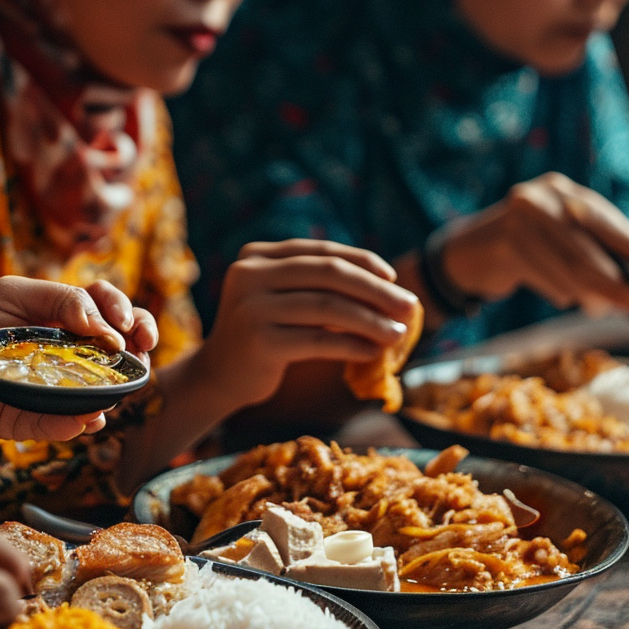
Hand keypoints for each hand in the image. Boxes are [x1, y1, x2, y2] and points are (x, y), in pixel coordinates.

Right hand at [199, 238, 419, 410]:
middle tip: (409, 307)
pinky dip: (352, 345)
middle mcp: (251, 273)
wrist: (219, 376)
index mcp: (258, 255)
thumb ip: (320, 286)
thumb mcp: (286, 300)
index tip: (393, 278)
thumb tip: (389, 289)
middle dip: (376, 291)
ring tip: (398, 335)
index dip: (363, 262)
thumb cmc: (265, 335)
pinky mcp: (258, 341)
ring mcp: (252, 306)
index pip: (322, 252)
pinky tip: (373, 352)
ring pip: (328, 307)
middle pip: (329, 275)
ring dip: (371, 321)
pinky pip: (318, 340)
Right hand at [441, 173, 628, 316]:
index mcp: (562, 191)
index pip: (607, 221)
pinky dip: (559, 292)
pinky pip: (544, 277)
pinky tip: (564, 297)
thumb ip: (591, 250)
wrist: (466, 253)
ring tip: (601, 308)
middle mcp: (541, 197)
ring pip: (569, 266)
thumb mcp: (556, 238)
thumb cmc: (523, 248)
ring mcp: (519, 218)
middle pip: (590, 247)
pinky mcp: (504, 243)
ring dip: (591, 294)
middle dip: (619, 281)